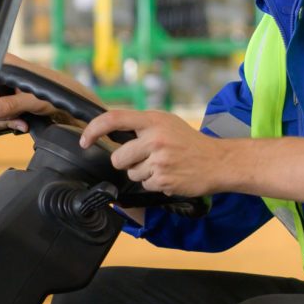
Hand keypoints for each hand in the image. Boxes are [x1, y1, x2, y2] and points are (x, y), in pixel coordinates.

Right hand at [0, 53, 108, 134]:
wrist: (74, 101)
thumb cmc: (60, 90)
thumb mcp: (33, 100)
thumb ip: (10, 105)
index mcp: (5, 63)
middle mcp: (3, 73)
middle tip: (13, 117)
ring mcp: (6, 87)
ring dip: (5, 119)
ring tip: (21, 120)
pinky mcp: (10, 99)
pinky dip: (9, 120)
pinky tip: (22, 123)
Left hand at [81, 108, 223, 196]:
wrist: (217, 161)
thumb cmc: (189, 142)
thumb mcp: (167, 123)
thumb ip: (142, 126)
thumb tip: (111, 130)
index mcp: (154, 120)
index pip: (114, 119)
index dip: (94, 130)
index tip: (85, 140)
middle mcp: (155, 139)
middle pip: (118, 157)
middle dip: (126, 161)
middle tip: (145, 158)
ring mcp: (159, 161)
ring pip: (131, 173)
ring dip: (142, 173)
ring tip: (162, 165)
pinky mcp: (163, 180)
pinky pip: (144, 184)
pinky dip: (154, 182)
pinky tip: (169, 174)